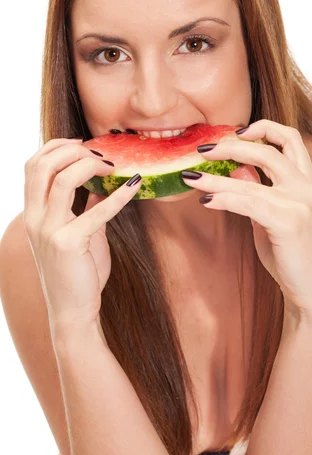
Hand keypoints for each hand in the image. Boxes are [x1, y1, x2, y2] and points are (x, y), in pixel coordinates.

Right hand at [23, 138, 142, 334]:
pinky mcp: (68, 244)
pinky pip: (95, 211)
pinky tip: (135, 186)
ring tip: (114, 166)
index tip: (82, 143)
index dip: (56, 146)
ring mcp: (48, 231)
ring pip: (61, 179)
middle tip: (102, 154)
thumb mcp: (80, 232)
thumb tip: (102, 183)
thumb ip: (87, 207)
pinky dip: (118, 195)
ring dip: (90, 165)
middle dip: (73, 150)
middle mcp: (34, 218)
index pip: (33, 164)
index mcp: (33, 212)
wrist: (74, 311)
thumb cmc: (78, 272)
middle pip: (42, 164)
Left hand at [182, 119, 311, 316]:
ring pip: (250, 177)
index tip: (234, 132)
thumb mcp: (273, 215)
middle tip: (202, 149)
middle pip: (267, 149)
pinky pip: (247, 202)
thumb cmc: (291, 254)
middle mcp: (308, 186)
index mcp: (309, 181)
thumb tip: (237, 167)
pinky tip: (206, 200)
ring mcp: (300, 203)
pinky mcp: (288, 221)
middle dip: (230, 146)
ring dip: (215, 176)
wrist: (311, 292)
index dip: (261, 128)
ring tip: (190, 176)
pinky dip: (223, 197)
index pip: (289, 138)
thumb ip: (259, 190)